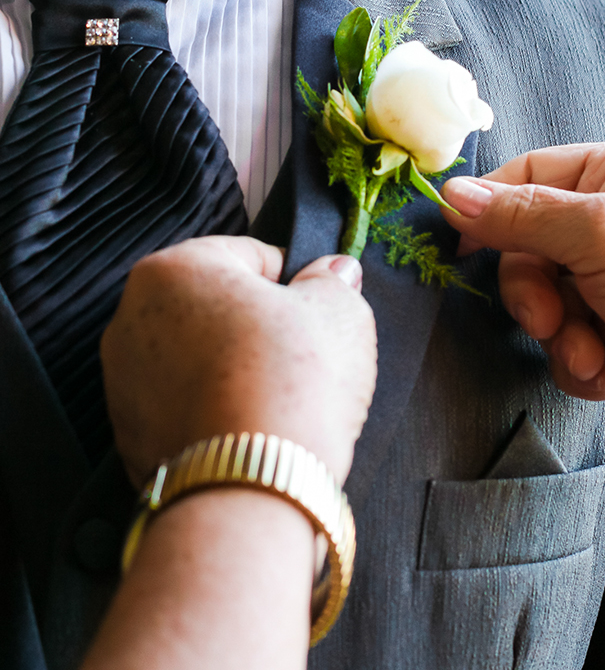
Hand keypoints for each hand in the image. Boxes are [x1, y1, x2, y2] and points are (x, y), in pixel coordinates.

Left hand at [101, 237, 376, 487]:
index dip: (295, 281)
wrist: (249, 492)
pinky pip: (183, 407)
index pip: (249, 254)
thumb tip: (336, 272)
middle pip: (216, 306)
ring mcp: (123, 380)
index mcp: (175, 267)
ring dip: (233, 369)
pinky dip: (213, 412)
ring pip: (197, 358)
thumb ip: (335, 280)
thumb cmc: (292, 386)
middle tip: (302, 357)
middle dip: (257, 326)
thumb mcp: (340, 313)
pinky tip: (251, 431)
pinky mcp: (127, 436)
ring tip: (278, 401)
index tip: (317, 310)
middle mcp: (131, 316)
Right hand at [440, 138, 604, 426]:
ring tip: (589, 350)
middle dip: (531, 290)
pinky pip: (569, 345)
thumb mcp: (603, 231)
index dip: (491, 207)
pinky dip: (579, 363)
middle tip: (545, 317)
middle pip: (529, 245)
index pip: (533, 175)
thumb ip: (523, 213)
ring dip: (557, 334)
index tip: (459, 242)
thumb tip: (453, 195)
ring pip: (545, 301)